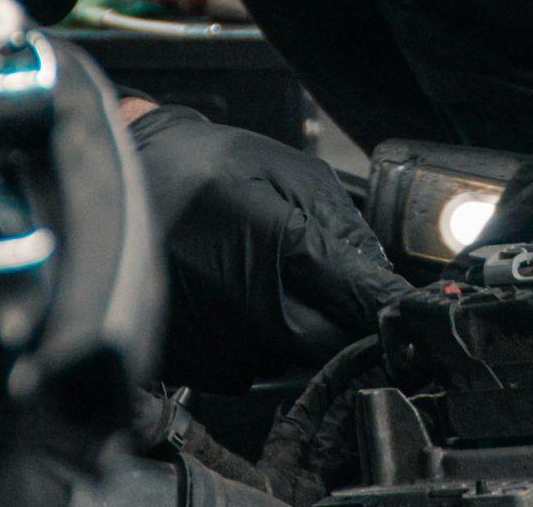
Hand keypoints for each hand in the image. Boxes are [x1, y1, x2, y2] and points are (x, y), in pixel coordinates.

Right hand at [131, 106, 411, 391]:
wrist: (122, 181)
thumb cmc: (201, 166)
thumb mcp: (285, 169)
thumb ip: (340, 221)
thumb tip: (379, 275)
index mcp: (272, 241)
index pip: (355, 296)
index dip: (388, 306)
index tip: (409, 315)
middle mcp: (241, 299)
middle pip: (328, 343)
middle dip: (342, 322)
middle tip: (330, 288)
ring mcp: (212, 336)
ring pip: (288, 358)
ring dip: (294, 328)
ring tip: (260, 275)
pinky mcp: (189, 359)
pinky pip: (247, 366)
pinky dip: (254, 338)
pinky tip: (232, 294)